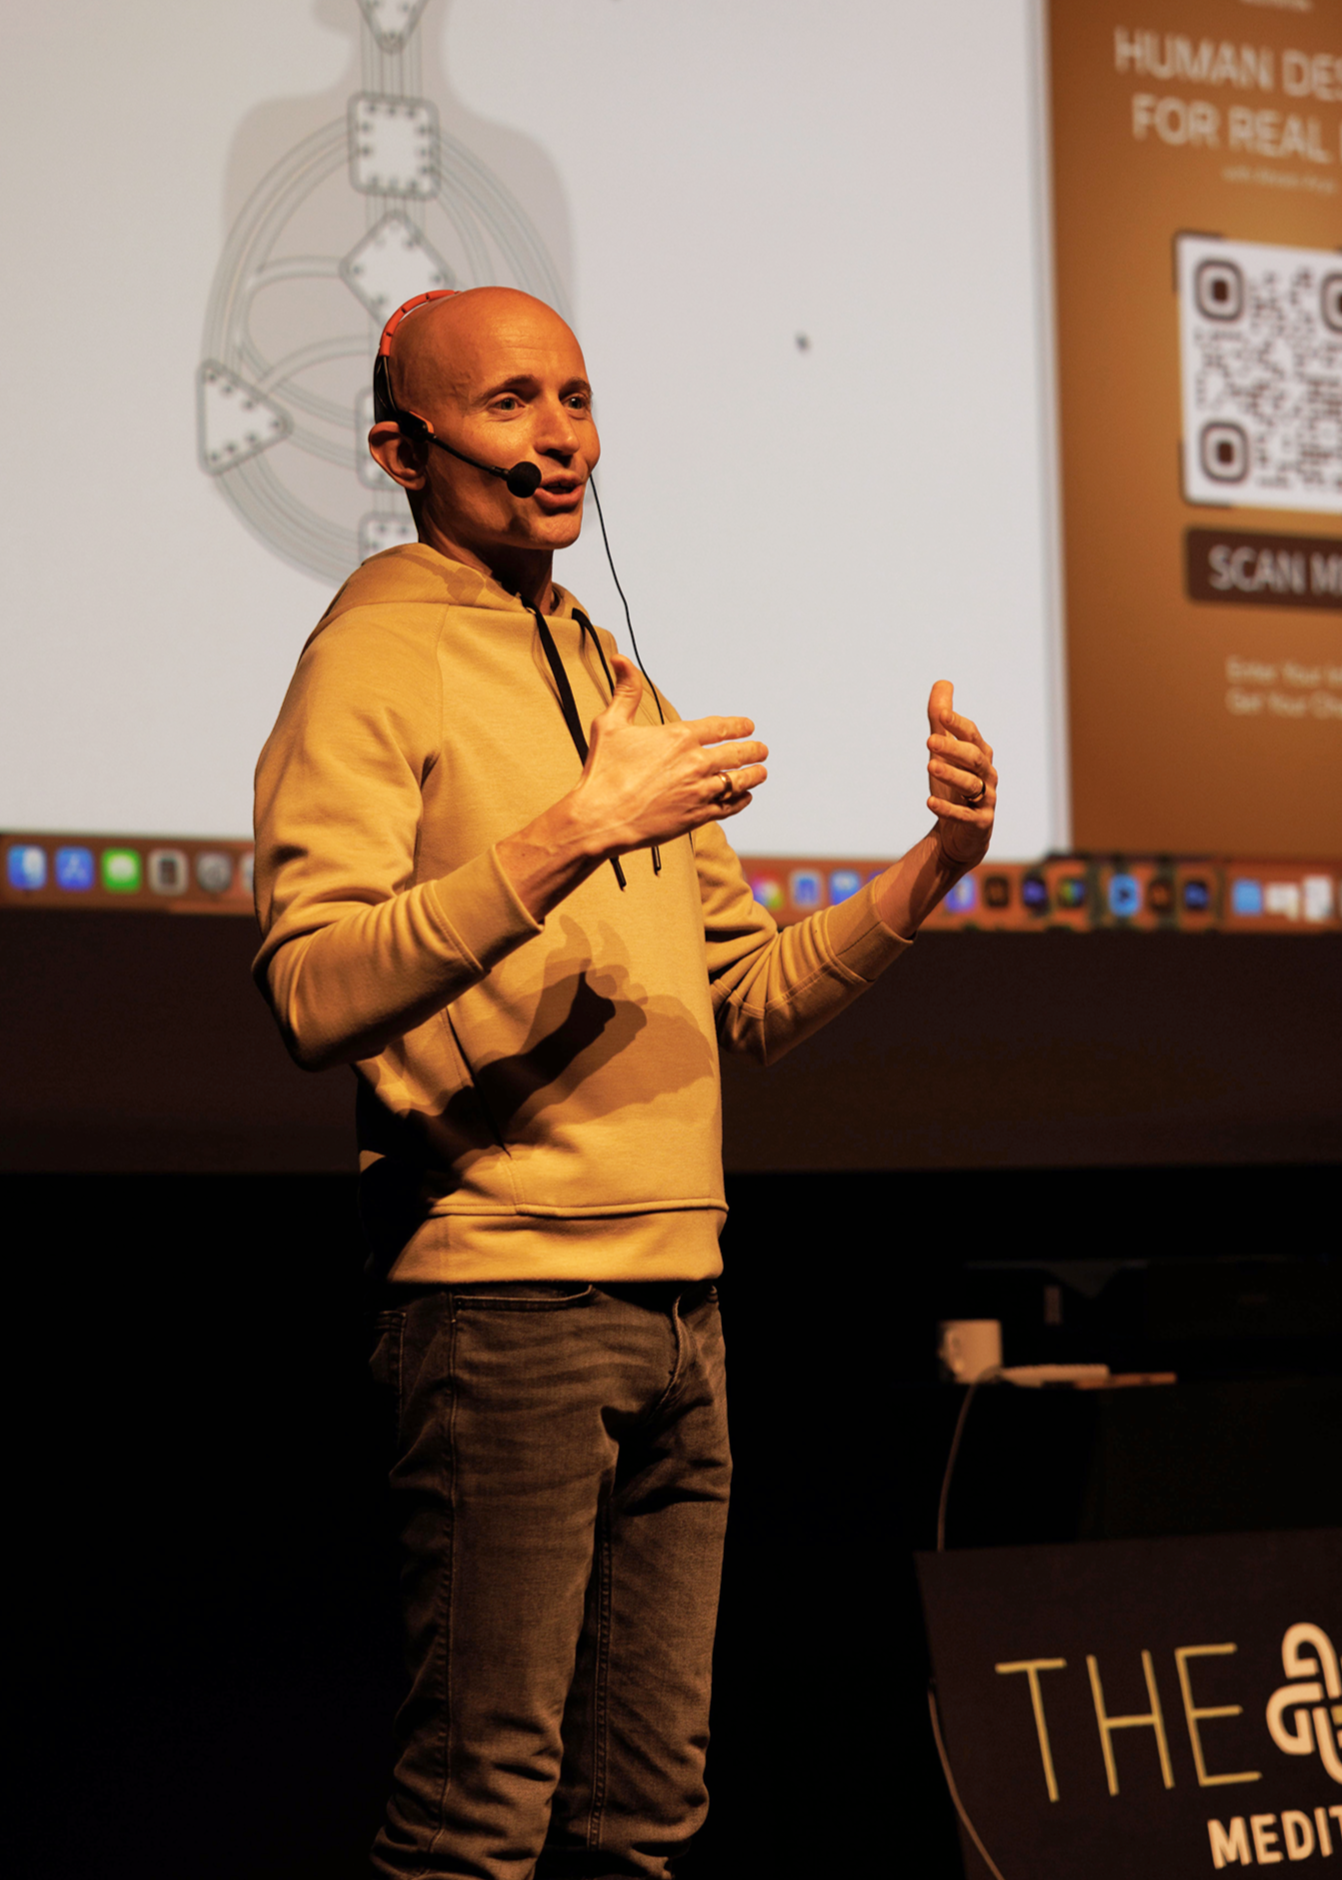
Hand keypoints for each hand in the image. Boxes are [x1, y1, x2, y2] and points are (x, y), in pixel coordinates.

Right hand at [573, 654, 768, 855]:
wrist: (601, 817)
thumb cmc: (603, 772)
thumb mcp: (610, 724)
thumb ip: (626, 692)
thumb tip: (621, 660)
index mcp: (679, 737)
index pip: (719, 727)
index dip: (737, 726)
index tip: (747, 726)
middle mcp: (695, 762)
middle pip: (736, 753)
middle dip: (753, 750)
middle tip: (762, 749)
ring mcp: (699, 790)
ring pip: (738, 781)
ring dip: (753, 775)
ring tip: (761, 772)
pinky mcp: (697, 816)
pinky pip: (729, 806)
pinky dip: (741, 801)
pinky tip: (745, 798)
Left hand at [925, 680, 994, 868]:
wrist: (961, 835)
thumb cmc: (954, 786)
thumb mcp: (945, 751)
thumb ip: (942, 720)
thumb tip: (942, 683)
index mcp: (980, 755)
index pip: (972, 736)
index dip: (959, 724)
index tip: (941, 713)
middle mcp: (987, 775)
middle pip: (974, 758)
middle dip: (954, 748)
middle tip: (929, 741)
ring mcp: (986, 799)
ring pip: (971, 784)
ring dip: (951, 774)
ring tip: (929, 765)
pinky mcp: (979, 823)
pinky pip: (965, 815)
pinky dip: (948, 809)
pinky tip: (929, 802)